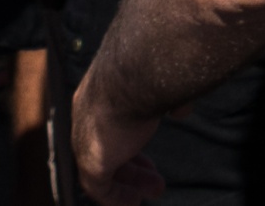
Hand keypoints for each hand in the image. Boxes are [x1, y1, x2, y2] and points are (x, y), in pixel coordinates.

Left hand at [65, 71, 164, 205]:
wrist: (137, 74)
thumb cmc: (152, 71)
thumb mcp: (160, 85)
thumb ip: (167, 100)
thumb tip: (180, 110)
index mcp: (98, 93)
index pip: (109, 125)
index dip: (130, 141)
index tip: (147, 159)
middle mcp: (86, 114)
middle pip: (107, 147)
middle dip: (132, 166)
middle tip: (153, 177)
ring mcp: (84, 138)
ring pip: (104, 167)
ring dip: (129, 182)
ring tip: (153, 191)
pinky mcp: (90, 160)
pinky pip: (98, 187)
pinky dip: (116, 197)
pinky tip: (134, 202)